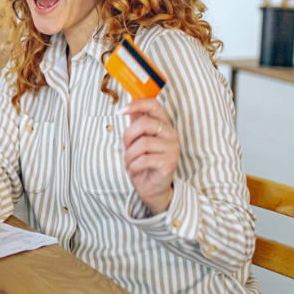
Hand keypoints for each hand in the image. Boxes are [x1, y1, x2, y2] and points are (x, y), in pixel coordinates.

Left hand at [121, 99, 179, 214]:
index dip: (136, 104)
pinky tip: (133, 169)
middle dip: (128, 136)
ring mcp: (173, 149)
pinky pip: (144, 159)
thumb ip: (136, 124)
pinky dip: (133, 165)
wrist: (153, 188)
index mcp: (164, 125)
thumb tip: (128, 107)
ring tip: (129, 162)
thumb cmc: (144, 163)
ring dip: (129, 154)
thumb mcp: (137, 141)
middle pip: (144, 123)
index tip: (120, 111)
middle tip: (125, 147)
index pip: (154, 105)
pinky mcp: (169, 163)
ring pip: (143, 143)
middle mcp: (171, 134)